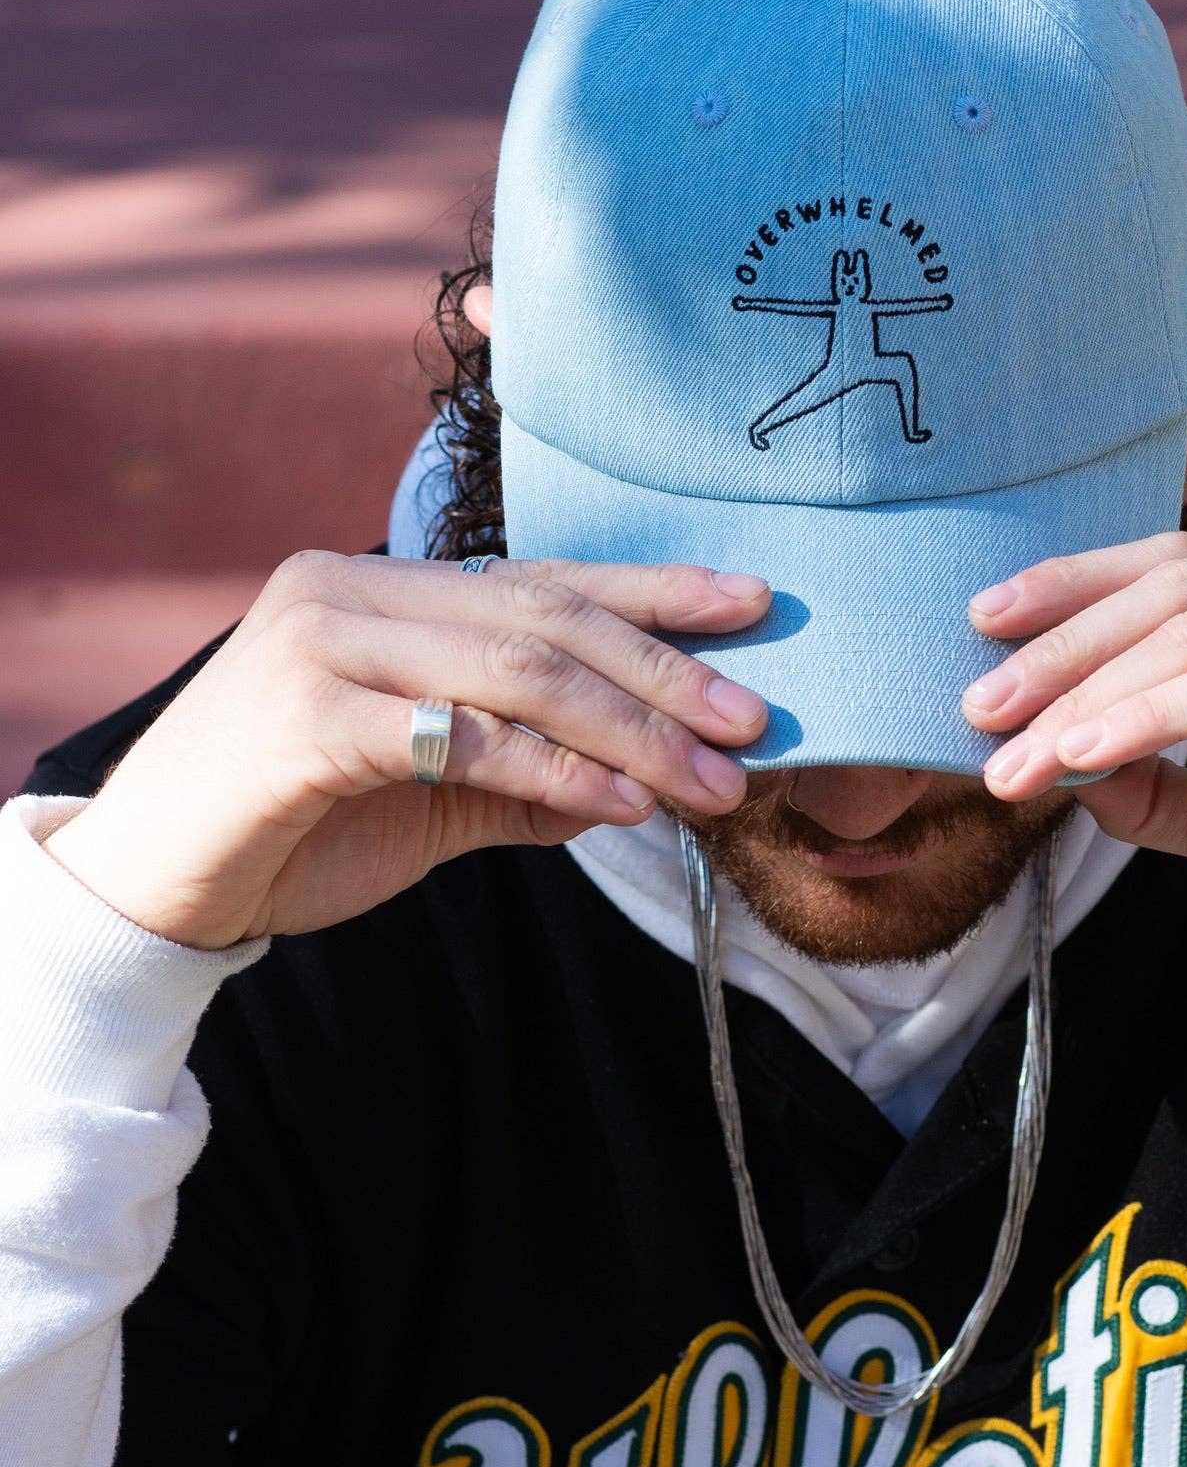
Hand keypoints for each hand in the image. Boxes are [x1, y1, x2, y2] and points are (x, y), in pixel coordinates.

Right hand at [45, 552, 769, 950]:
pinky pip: (461, 736)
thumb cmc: (291, 827)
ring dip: (633, 730)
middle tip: (755, 717)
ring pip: (517, 670)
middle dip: (665, 670)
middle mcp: (349, 588)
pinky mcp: (305, 715)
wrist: (151, 888)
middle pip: (544, 619)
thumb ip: (526, 771)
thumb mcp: (431, 795)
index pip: (541, 578)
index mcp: (381, 584)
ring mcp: (321, 642)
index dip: (652, 590)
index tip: (751, 603)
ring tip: (715, 778)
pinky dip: (554, 770)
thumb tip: (645, 774)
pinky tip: (623, 805)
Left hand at [963, 533, 1186, 972]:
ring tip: (1009, 755)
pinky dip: (1148, 717)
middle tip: (973, 700)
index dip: (1078, 583)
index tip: (983, 621)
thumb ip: (1160, 784)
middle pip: (1179, 585)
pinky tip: (1081, 755)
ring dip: (1085, 693)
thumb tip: (1055, 763)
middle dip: (1062, 642)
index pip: (1183, 563)